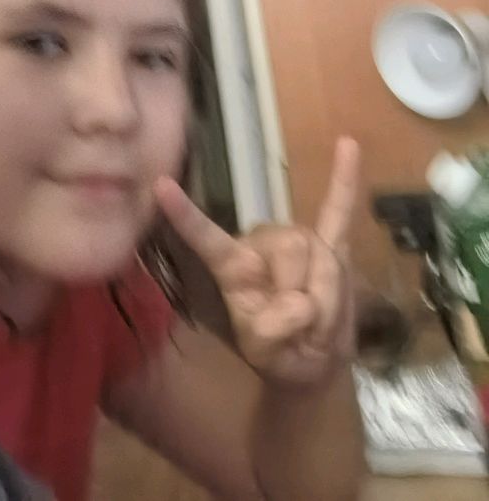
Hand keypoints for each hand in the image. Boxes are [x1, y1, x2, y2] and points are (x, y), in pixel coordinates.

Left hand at [154, 137, 358, 387]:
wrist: (313, 365)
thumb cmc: (281, 353)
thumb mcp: (270, 353)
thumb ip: (277, 328)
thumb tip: (300, 304)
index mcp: (235, 265)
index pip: (206, 236)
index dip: (185, 216)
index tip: (160, 185)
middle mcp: (262, 242)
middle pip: (291, 252)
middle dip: (304, 300)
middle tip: (302, 329)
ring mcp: (299, 241)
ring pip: (322, 257)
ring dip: (329, 299)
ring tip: (318, 321)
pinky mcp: (333, 244)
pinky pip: (340, 209)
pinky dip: (345, 178)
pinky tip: (348, 143)